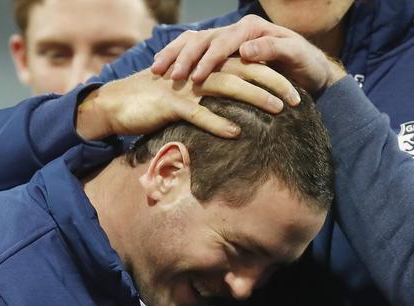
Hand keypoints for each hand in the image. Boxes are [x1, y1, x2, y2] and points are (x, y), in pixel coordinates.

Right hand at [76, 58, 294, 139]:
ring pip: (226, 86)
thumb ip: (212, 97)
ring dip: (254, 97)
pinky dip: (217, 123)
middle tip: (297, 98)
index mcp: (204, 65)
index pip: (245, 63)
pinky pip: (198, 113)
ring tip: (278, 109)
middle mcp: (197, 70)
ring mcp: (183, 85)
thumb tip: (240, 112)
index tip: (295, 88)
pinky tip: (236, 134)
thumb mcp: (187, 95)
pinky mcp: (169, 104)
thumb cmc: (155, 102)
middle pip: (242, 70)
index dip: (271, 73)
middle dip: (273, 82)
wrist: (116, 104)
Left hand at [151, 15, 346, 94]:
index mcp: (226, 39)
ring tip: (199, 74)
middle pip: (207, 37)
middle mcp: (241, 32)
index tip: (154, 70)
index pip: (194, 41)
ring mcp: (263, 35)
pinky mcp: (285, 44)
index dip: (173, 53)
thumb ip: (216, 77)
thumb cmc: (271, 79)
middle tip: (172, 76)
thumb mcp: (239, 79)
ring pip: (232, 38)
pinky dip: (258, 49)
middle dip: (187, 56)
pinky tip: (245, 56)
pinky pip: (268, 44)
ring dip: (214, 55)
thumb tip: (184, 85)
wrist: (313, 75)